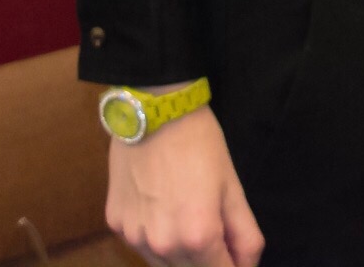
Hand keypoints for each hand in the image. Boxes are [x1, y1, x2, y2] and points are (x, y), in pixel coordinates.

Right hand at [106, 105, 263, 265]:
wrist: (155, 113)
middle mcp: (162, 246)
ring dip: (182, 256)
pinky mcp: (115, 225)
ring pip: (163, 266)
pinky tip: (165, 210)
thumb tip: (248, 265)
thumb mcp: (233, 187)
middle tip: (219, 237)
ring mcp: (134, 238)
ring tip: (191, 216)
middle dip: (209, 262)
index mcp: (198, 236)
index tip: (237, 257)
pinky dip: (157, 239)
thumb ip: (245, 233)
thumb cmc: (201, 145)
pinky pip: (141, 246)